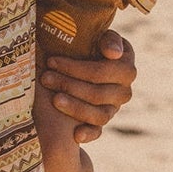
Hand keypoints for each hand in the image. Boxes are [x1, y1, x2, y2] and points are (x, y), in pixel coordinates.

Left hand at [42, 30, 136, 144]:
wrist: (90, 58)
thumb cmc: (93, 43)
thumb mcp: (102, 36)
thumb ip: (110, 40)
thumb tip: (113, 54)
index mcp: (127, 68)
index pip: (102, 72)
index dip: (76, 68)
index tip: (52, 61)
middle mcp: (124, 91)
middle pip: (97, 94)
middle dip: (68, 85)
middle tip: (45, 78)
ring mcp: (114, 108)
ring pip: (99, 115)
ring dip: (75, 108)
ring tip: (54, 99)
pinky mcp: (103, 121)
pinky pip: (99, 131)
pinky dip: (89, 134)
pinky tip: (75, 135)